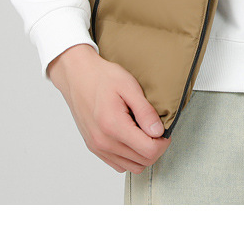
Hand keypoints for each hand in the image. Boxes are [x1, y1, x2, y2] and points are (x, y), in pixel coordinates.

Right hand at [47, 44, 171, 173]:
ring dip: (143, 154)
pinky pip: (118, 164)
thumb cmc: (102, 77)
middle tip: (157, 130)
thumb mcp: (129, 86)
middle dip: (155, 148)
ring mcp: (97, 147)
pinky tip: (131, 138)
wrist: (78, 76)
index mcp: (114, 126)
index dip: (163, 143)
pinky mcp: (94, 148)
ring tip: (144, 133)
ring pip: (131, 167)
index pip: (148, 151)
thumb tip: (159, 132)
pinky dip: (130, 157)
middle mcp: (104, 142)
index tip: (165, 130)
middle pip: (142, 162)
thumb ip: (145, 111)